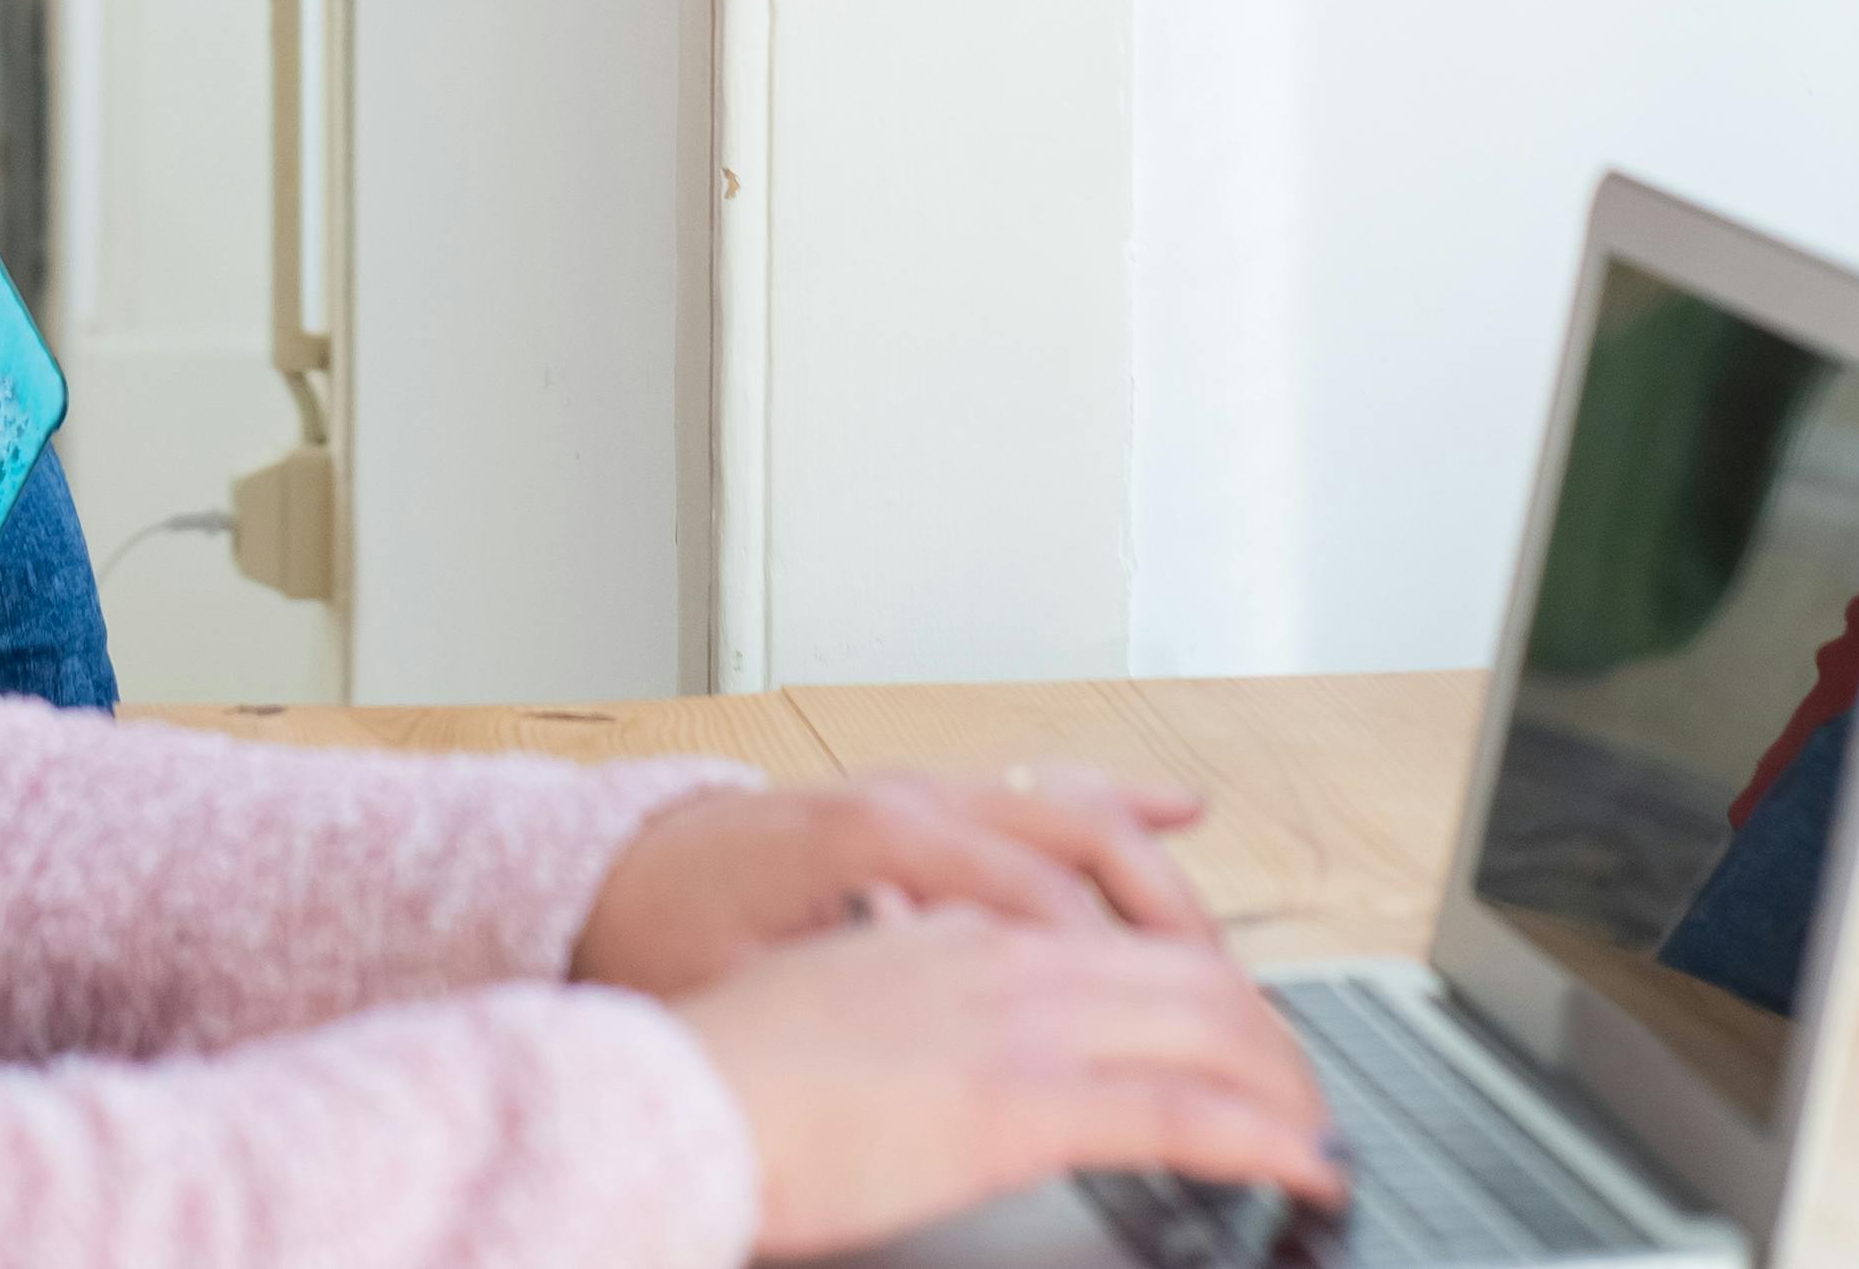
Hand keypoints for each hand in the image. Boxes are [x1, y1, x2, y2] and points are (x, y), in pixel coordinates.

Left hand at [574, 771, 1225, 994]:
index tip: (1171, 1034)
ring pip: (1070, 811)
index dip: (1108, 968)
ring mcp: (921, 793)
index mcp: (864, 840)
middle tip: (1239, 1017)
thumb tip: (932, 1068)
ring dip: (1155, 877)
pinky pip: (1040, 792)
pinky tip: (1176, 813)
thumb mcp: (746, 996)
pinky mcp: (925, 804)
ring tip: (1225, 959)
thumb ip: (851, 1015)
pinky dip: (1114, 805)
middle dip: (1171, 928)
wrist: (619, 880)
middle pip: (1075, 843)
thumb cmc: (673, 943)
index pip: (1026, 898)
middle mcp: (906, 802)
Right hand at [673, 907, 1342, 1259]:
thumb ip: (908, 1015)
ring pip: (1204, 1026)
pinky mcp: (1016, 1105)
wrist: (667, 1098)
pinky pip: (1178, 1112)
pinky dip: (1262, 1137)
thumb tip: (939, 1055)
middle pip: (1186, 971)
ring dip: (1281, 1081)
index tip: (1233, 1035)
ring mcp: (1013, 1025)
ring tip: (1315, 1130)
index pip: (1119, 934)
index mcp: (955, 931)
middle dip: (1266, 1034)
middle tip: (1301, 1092)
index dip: (1201, 985)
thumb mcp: (838, 1016)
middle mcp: (999, 957)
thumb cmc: (727, 1078)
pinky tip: (1302, 1165)